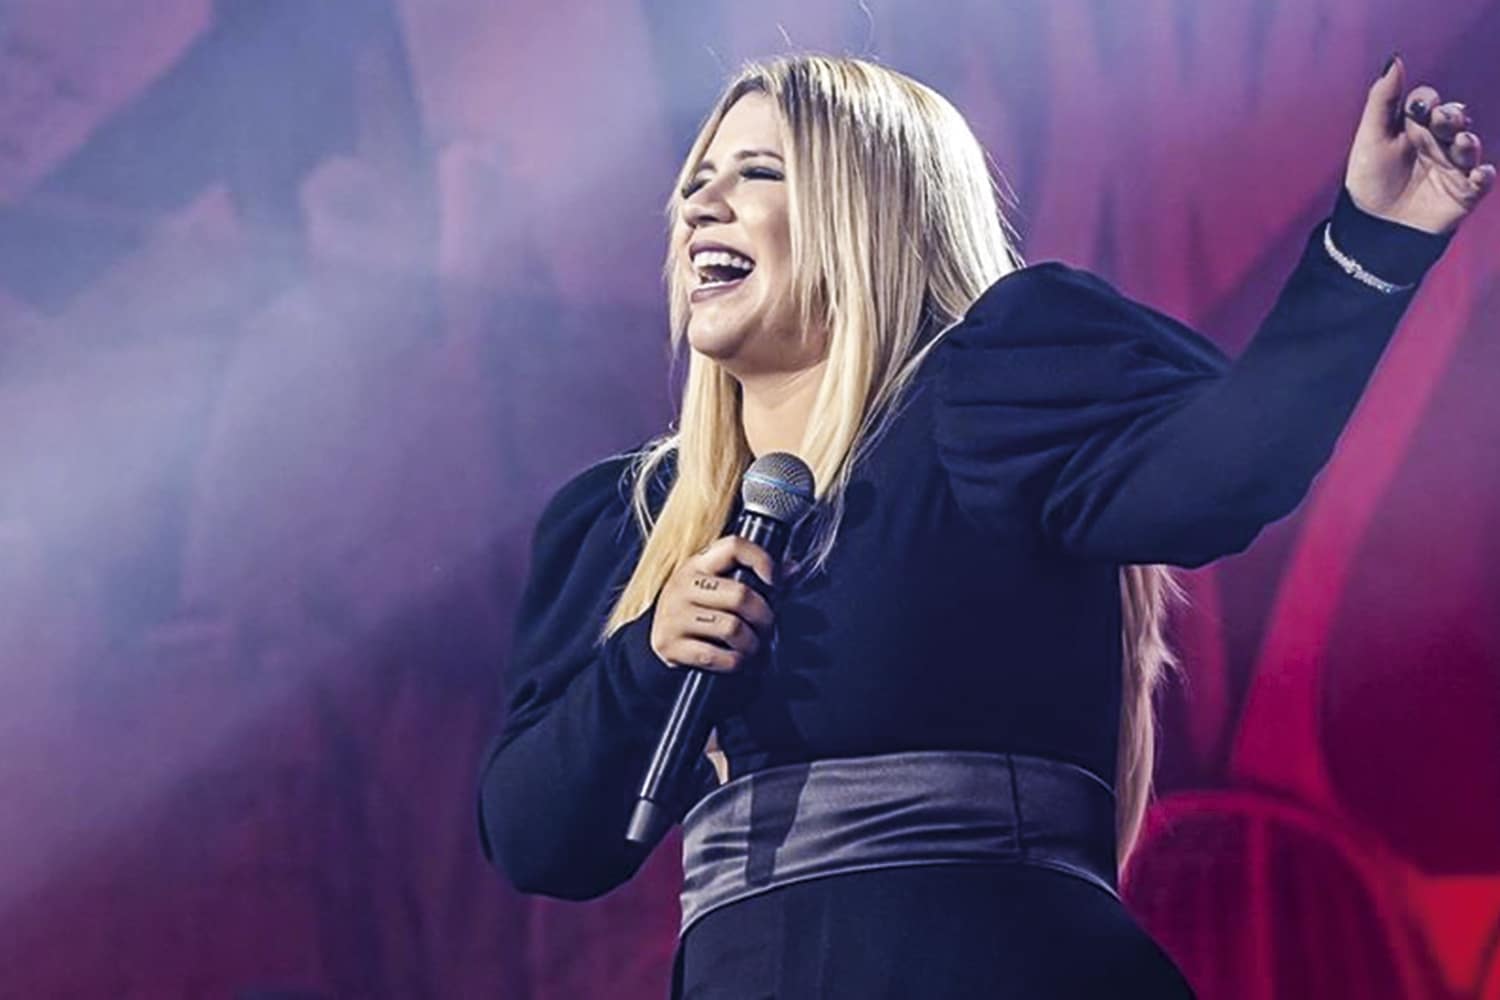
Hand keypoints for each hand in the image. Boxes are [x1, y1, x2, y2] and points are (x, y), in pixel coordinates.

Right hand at [650, 536, 775, 672]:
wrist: (658, 639)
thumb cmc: (699, 610)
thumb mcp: (720, 586)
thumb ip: (757, 576)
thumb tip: (792, 569)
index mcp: (698, 564)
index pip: (733, 546)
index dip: (761, 559)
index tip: (774, 580)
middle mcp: (683, 585)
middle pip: (740, 595)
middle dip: (764, 617)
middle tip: (767, 628)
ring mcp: (674, 615)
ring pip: (732, 628)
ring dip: (751, 644)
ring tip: (752, 647)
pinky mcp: (669, 644)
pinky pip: (715, 655)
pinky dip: (733, 662)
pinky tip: (734, 659)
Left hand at [1344, 54, 1494, 234]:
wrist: (1371, 231)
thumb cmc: (1368, 182)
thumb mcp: (1371, 139)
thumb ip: (1382, 100)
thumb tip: (1395, 60)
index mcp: (1412, 128)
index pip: (1427, 103)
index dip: (1426, 100)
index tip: (1420, 106)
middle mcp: (1435, 143)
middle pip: (1452, 119)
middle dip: (1451, 115)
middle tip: (1443, 119)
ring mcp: (1451, 166)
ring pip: (1469, 145)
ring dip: (1468, 141)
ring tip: (1460, 141)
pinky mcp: (1462, 192)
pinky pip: (1481, 180)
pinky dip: (1483, 175)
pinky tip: (1476, 174)